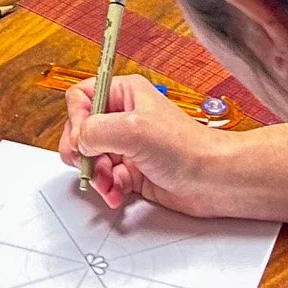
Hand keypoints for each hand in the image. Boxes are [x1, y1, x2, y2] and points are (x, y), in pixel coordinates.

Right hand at [59, 74, 233, 215]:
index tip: (82, 139)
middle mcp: (124, 117)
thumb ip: (95, 130)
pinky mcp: (132, 170)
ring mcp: (127, 145)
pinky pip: (106, 179)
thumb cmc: (185, 147)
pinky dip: (107, 188)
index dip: (76, 119)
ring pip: (91, 158)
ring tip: (108, 184)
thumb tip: (77, 139)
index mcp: (125, 94)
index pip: (81, 97)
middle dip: (82, 152)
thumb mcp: (134, 129)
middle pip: (82, 131)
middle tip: (89, 165)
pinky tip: (117, 194)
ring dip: (95, 175)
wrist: (211, 179)